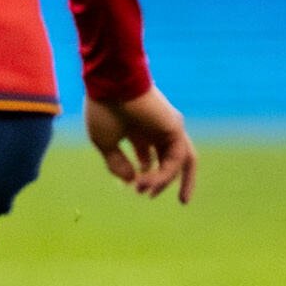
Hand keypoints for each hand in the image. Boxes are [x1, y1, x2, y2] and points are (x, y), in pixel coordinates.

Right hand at [85, 85, 196, 202]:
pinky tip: (147, 182)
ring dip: (171, 181)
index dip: (142, 173)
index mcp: (138, 130)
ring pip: (182, 160)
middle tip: (155, 196)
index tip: (132, 185)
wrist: (112, 84)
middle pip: (171, 159)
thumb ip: (116, 163)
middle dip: (166, 180)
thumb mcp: (104, 142)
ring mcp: (168, 128)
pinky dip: (164, 175)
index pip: (148, 156)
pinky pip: (176, 160)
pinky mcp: (174, 128)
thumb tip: (130, 181)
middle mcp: (156, 129)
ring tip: (180, 201)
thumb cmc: (103, 109)